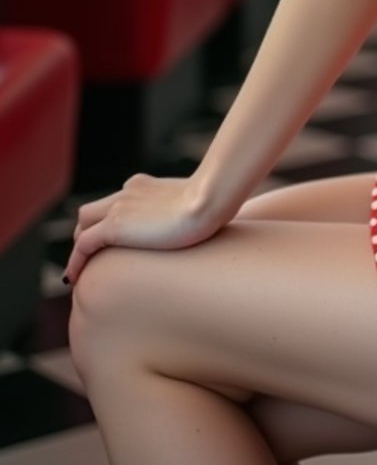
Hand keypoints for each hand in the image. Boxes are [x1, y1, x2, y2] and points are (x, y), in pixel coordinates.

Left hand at [63, 173, 221, 287]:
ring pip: (82, 226)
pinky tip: (74, 279)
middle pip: (92, 212)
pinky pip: (83, 245)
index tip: (111, 243)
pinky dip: (75, 261)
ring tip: (79, 272)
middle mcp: (127, 193)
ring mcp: (119, 208)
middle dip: (86, 234)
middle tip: (90, 259)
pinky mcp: (115, 227)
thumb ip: (189, 210)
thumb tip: (206, 222)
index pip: (115, 203)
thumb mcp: (197, 204)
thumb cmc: (214, 204)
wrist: (208, 200)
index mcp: (143, 185)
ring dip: (79, 247)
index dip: (107, 223)